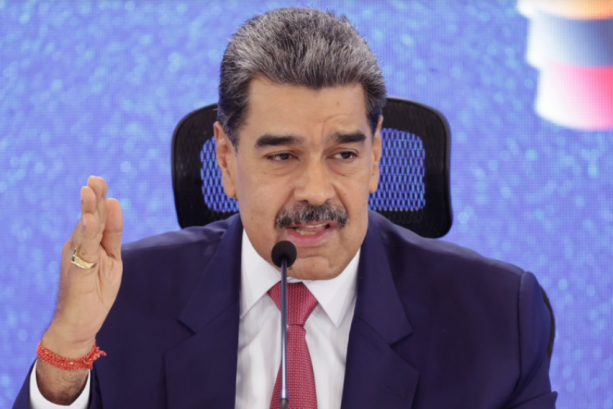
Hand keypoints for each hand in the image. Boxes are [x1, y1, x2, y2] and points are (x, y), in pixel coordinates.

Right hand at [42, 176, 123, 356]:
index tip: (100, 181)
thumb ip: (113, 233)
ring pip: (85, 229)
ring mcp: (77, 256)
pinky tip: (89, 220)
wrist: (81, 322)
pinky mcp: (78, 268)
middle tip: (95, 178)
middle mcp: (79, 245)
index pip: (98, 216)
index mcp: (88, 241)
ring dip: (88, 209)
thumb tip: (114, 204)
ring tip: (90, 190)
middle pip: (90, 217)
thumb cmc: (96, 292)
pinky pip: (84, 248)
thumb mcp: (112, 258)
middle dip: (94, 197)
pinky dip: (87, 232)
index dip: (100, 199)